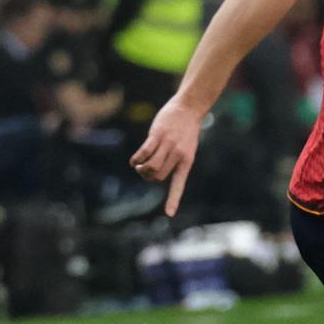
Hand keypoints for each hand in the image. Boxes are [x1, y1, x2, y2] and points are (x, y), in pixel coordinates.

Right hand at [130, 98, 202, 216]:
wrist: (189, 108)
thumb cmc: (185, 129)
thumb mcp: (185, 147)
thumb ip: (173, 160)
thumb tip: (150, 171)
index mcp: (186, 161)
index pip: (179, 184)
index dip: (173, 200)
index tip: (169, 215)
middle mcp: (178, 156)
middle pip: (158, 176)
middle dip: (148, 177)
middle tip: (144, 170)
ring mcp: (168, 146)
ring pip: (150, 166)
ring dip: (141, 169)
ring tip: (139, 165)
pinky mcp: (157, 136)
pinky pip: (144, 152)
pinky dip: (136, 159)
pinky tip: (134, 160)